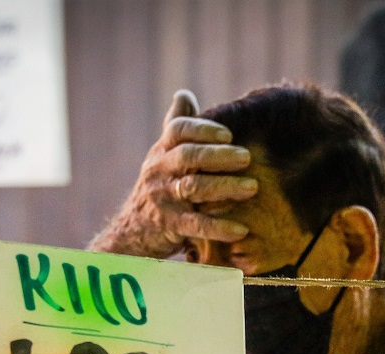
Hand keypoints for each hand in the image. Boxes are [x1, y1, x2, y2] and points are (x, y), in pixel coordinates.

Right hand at [89, 89, 258, 257]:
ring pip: (193, 187)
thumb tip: (184, 94)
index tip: (228, 133)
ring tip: (252, 187)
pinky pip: (196, 225)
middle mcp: (159, 171)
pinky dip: (219, 227)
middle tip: (247, 157)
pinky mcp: (169, 225)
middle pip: (188, 156)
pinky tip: (241, 229)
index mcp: (161, 151)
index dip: (202, 129)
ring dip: (225, 187)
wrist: (132, 230)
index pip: (177, 130)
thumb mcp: (162, 156)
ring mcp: (163, 198)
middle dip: (219, 155)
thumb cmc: (158, 187)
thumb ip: (175, 127)